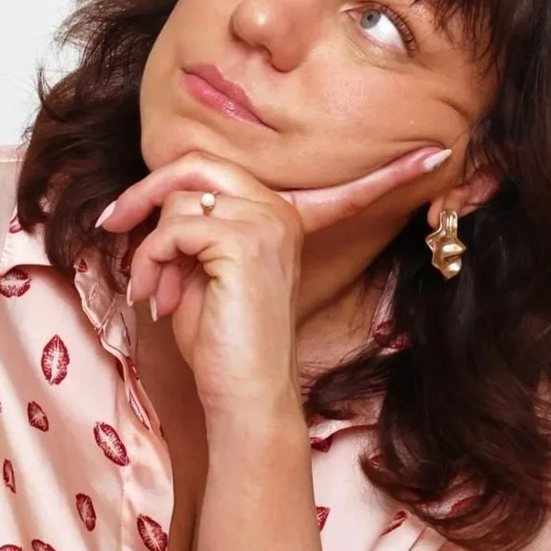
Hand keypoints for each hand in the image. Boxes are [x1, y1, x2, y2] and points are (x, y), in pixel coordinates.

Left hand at [93, 141, 451, 415]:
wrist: (242, 396)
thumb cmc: (221, 346)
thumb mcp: (204, 274)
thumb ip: (193, 229)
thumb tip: (154, 199)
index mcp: (287, 221)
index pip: (340, 186)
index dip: (388, 175)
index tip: (437, 154)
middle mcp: (283, 214)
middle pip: (200, 164)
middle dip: (147, 191)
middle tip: (113, 224)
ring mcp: (268, 223)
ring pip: (178, 197)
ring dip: (149, 245)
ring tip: (154, 290)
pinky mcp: (245, 240)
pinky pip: (174, 226)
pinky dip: (152, 260)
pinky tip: (161, 297)